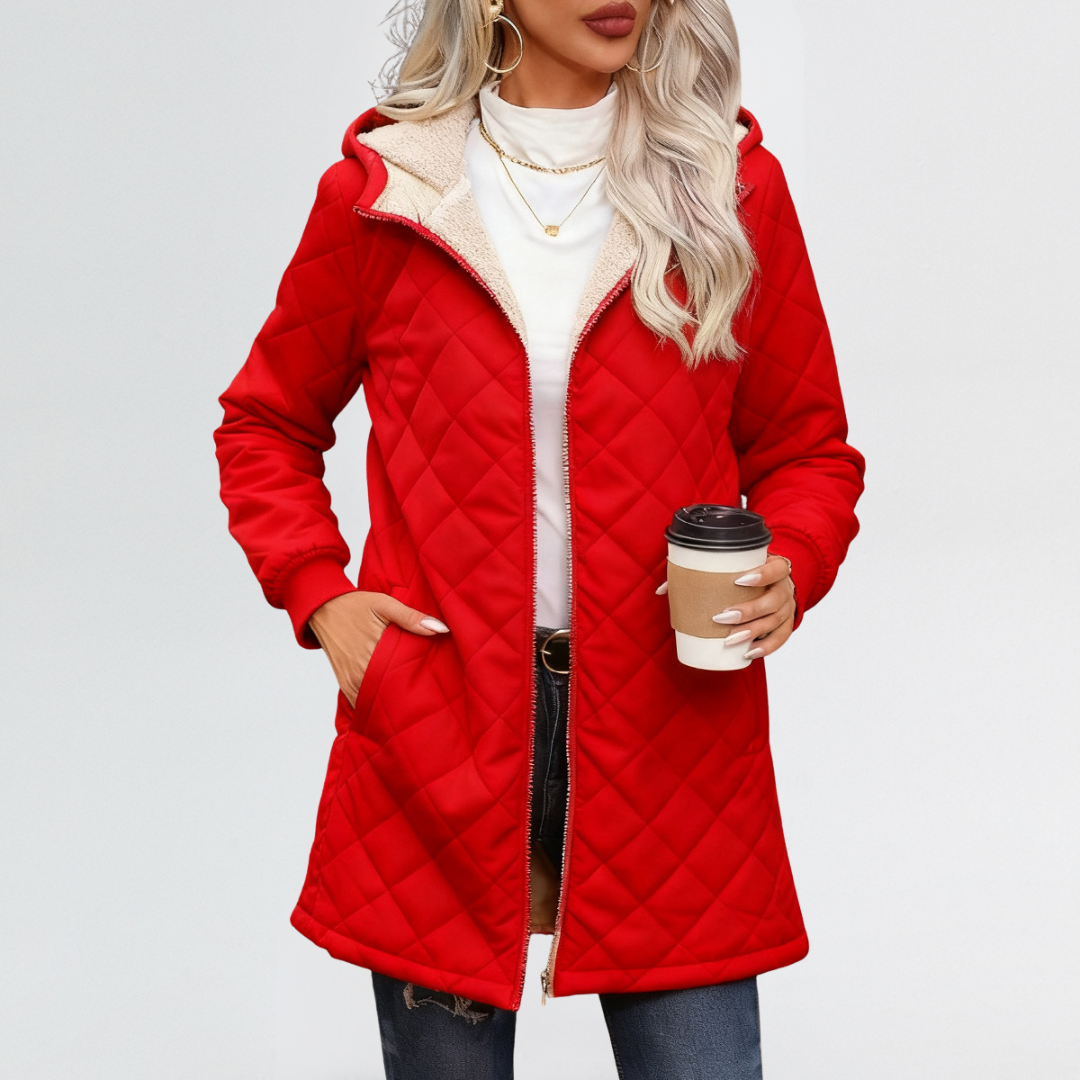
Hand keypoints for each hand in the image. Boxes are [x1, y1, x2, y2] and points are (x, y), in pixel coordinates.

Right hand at [308, 591, 448, 706]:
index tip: (435, 689)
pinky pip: (362, 701)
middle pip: (391, 694)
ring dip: (393, 701)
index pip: (403, 679)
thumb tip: (439, 629)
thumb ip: (410, 617)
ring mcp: (351, 680)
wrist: (323, 608)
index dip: (420, 686)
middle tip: (428, 699)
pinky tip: (391, 702)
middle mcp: (360, 672)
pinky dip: (376, 703)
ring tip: (412, 703)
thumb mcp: (384, 604)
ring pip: (377, 701)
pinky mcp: (345, 684)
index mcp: (374, 653)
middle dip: (409, 697)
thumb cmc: (356, 605)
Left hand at [655, 553, 795, 660]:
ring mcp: (788, 609)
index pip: (775, 569)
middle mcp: (785, 589)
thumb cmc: (748, 573)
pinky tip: (749, 653)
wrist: (775, 582)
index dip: (761, 575)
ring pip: (775, 622)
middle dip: (748, 611)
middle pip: (772, 602)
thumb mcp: (732, 567)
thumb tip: (662, 590)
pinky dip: (766, 647)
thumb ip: (699, 572)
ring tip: (730, 640)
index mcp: (775, 568)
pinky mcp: (787, 625)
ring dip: (753, 632)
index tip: (739, 580)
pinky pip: (781, 639)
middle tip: (723, 618)